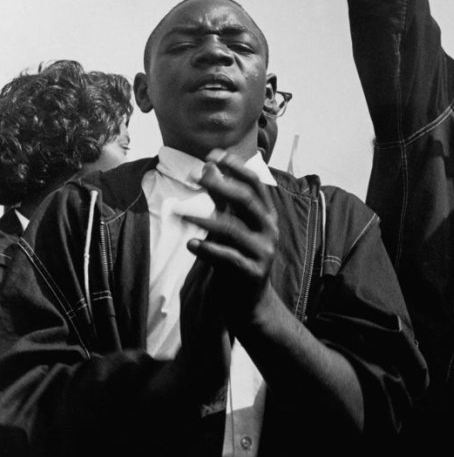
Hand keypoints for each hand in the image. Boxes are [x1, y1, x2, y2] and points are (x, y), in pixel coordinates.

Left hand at [182, 152, 278, 326]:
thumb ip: (222, 198)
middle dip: (221, 185)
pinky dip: (207, 249)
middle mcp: (269, 229)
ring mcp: (263, 251)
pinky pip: (228, 257)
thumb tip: (208, 166)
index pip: (255, 182)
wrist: (250, 302)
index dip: (235, 166)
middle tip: (197, 176)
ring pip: (233, 229)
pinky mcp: (252, 272)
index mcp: (267, 214)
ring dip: (204, 219)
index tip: (213, 154)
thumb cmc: (238, 257)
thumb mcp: (232, 225)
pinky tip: (190, 244)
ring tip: (181, 215)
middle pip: (247, 200)